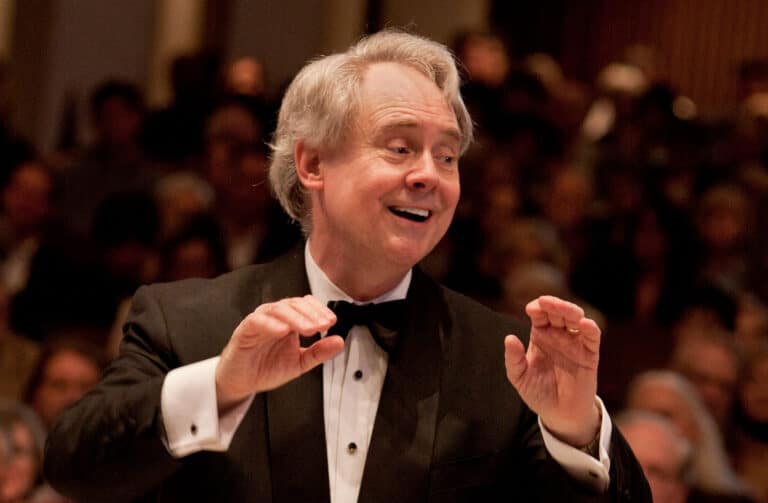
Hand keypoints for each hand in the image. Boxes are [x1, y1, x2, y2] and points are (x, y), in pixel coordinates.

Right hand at [215, 295, 344, 410]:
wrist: (242, 382)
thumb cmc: (266, 367)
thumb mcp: (299, 362)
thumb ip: (319, 352)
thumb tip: (339, 341)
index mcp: (290, 321)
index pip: (306, 306)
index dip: (320, 310)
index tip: (331, 322)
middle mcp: (275, 317)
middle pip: (294, 304)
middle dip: (311, 314)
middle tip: (323, 326)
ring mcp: (260, 321)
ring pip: (278, 309)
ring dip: (295, 317)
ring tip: (308, 329)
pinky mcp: (245, 330)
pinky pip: (256, 320)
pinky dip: (270, 324)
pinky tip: (283, 330)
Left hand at [504, 295, 600, 446]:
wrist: (559, 414)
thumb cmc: (538, 392)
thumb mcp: (520, 377)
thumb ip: (513, 359)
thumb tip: (509, 338)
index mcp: (540, 335)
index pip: (539, 314)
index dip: (537, 307)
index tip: (532, 310)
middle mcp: (558, 334)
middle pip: (558, 311)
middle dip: (555, 304)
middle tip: (549, 302)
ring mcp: (574, 343)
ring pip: (576, 319)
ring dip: (572, 311)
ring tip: (567, 311)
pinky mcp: (589, 354)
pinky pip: (592, 337)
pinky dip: (590, 328)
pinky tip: (584, 324)